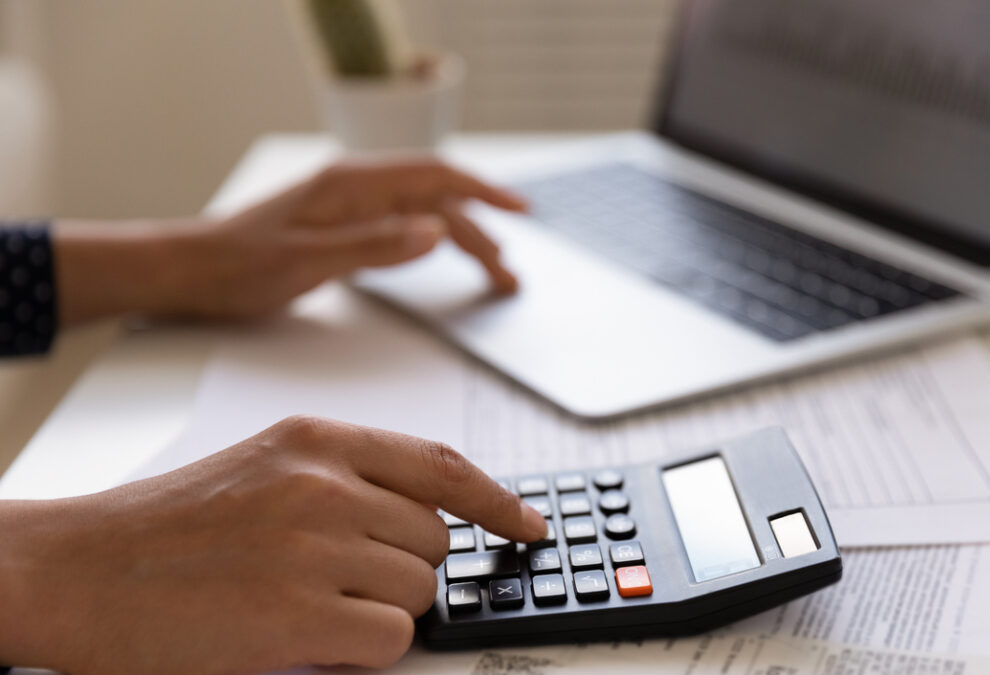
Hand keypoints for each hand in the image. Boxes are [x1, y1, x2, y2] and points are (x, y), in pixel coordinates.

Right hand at [0, 416, 546, 673]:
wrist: (78, 569)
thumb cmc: (168, 527)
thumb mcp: (266, 467)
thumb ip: (350, 479)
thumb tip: (432, 519)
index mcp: (318, 441)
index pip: (443, 465)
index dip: (499, 501)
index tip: (529, 527)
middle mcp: (324, 485)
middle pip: (434, 540)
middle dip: (401, 569)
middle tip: (337, 580)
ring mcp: (314, 547)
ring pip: (418, 592)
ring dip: (375, 610)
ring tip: (304, 604)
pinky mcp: (299, 614)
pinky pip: (390, 639)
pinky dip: (358, 647)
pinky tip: (301, 635)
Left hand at [54, 158, 527, 324]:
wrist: (188, 271)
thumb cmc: (237, 266)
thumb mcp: (307, 262)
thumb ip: (374, 245)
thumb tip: (437, 232)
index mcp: (350, 184)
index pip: (434, 176)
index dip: (483, 191)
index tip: (520, 210)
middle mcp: (355, 188)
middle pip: (436, 202)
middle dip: (480, 234)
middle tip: (508, 278)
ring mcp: (349, 207)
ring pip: (422, 218)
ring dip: (461, 242)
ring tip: (493, 274)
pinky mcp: (341, 227)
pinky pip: (401, 228)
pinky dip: (432, 244)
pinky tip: (443, 257)